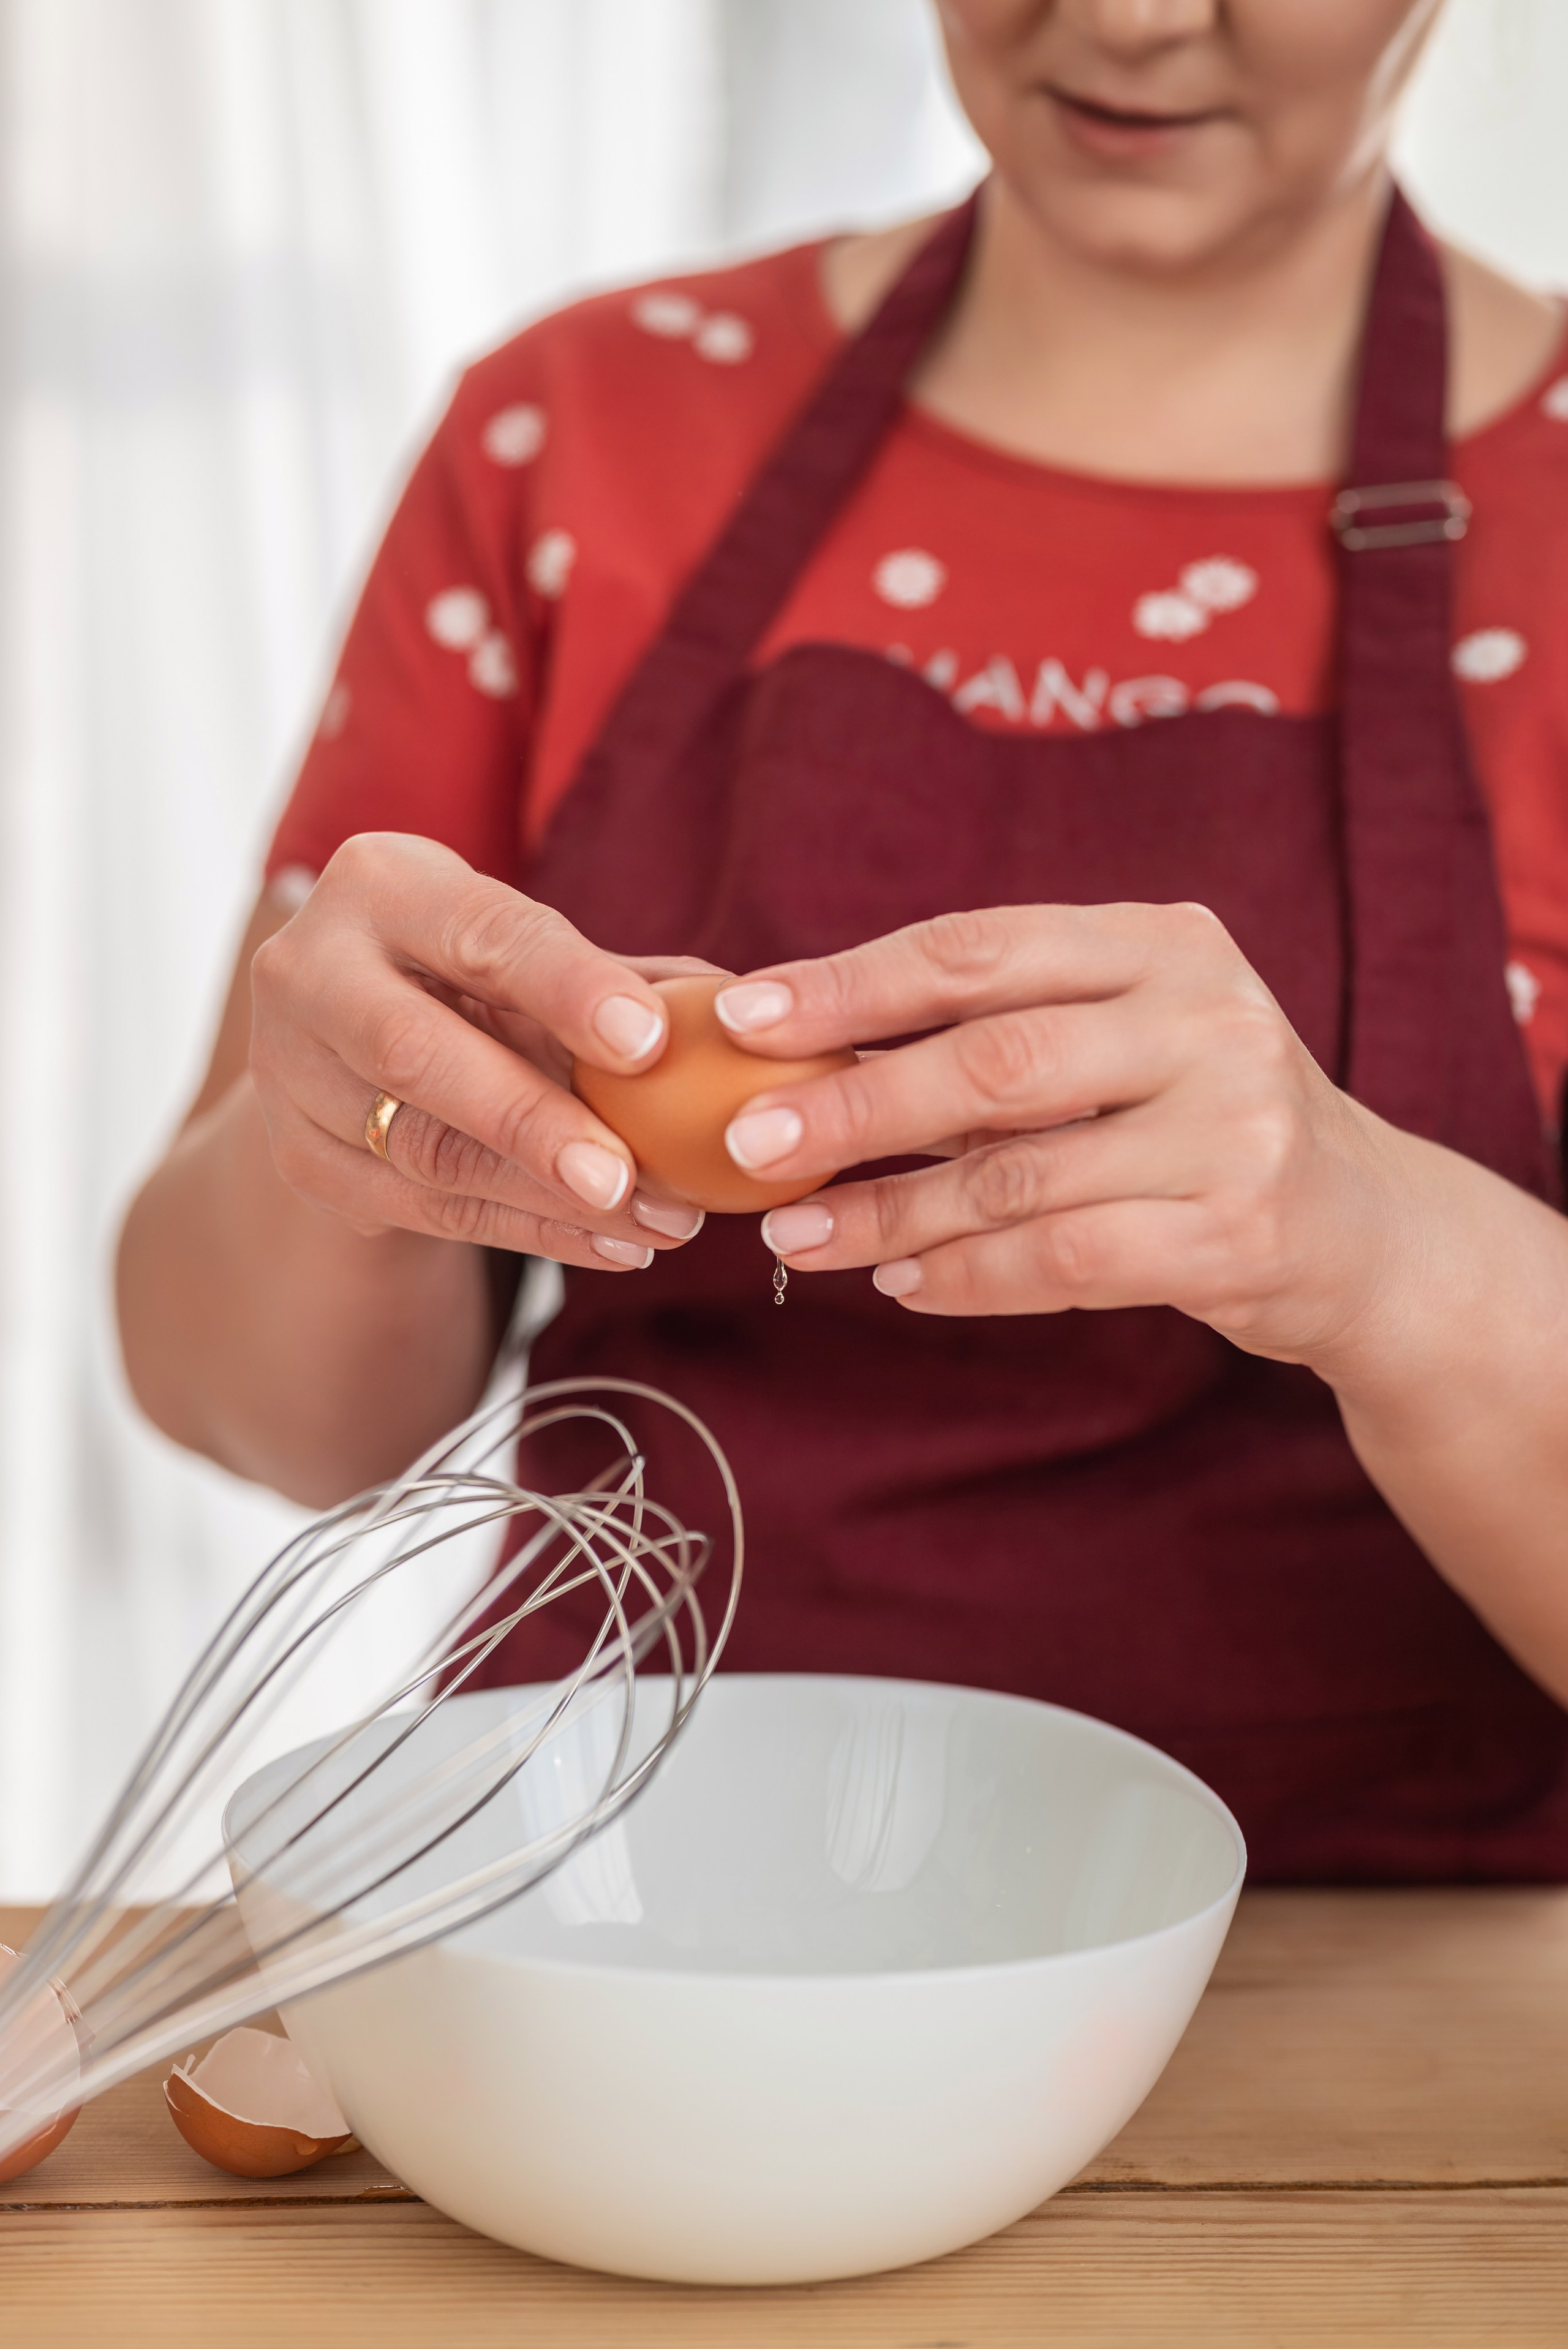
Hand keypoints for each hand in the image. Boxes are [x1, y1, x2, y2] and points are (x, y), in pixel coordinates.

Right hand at [249, 833, 709, 1271]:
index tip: (651, 1041)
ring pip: (424, 1150)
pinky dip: (529, 1233)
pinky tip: (613, 1245)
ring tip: (657, 1224)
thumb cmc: (468, 968)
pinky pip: (425, 1209)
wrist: (346, 1029)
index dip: (568, 988)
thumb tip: (736, 1007)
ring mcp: (290, 1074)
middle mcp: (311, 971)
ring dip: (548, 1199)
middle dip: (534, 1122)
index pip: (482, 935)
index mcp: (382, 885)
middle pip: (417, 1055)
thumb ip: (620, 977)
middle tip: (633, 1178)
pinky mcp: (303, 1160)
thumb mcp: (527, 950)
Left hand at [714, 903, 1416, 1370]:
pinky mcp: (1239, 1235)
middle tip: (749, 1141)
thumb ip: (999, 1032)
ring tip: (797, 1235)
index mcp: (1163, 943)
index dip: (851, 982)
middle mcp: (1208, 1020)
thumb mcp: (1126, 1039)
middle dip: (855, 1103)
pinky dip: (968, 1277)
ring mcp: (1233, 1129)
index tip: (745, 1016)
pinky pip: (1066, 1263)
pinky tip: (899, 1281)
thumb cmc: (1198, 1120)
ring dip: (889, 1212)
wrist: (1365, 1227)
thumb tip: (800, 1054)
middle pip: (992, 1059)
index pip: (979, 949)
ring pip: (1018, 1176)